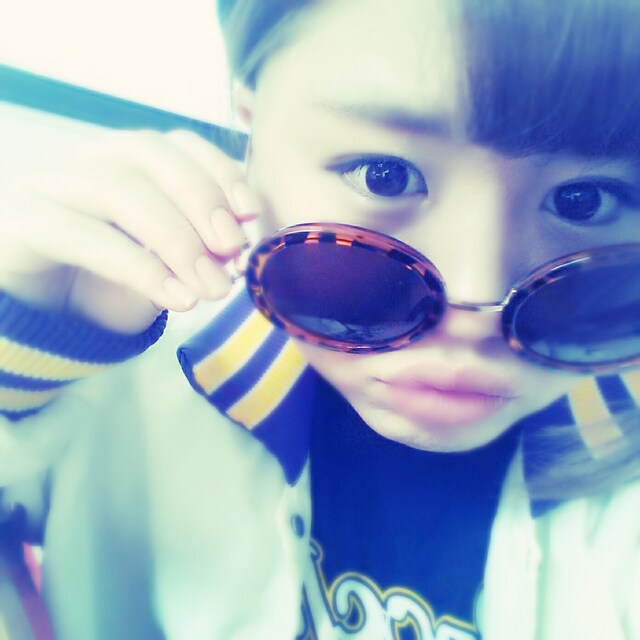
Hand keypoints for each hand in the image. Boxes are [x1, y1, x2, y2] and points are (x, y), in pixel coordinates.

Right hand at [0, 129, 260, 332]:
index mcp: (119, 161)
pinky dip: (139, 267)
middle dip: (201, 200)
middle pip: (148, 153)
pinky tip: (177, 298)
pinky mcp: (19, 223)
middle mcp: (81, 162)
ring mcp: (45, 186)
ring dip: (177, 238)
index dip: (218, 171)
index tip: (250, 214)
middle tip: (233, 251)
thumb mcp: (159, 267)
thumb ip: (193, 247)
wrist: (38, 325)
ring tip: (212, 287)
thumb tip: (236, 242)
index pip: (175, 143)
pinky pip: (84, 236)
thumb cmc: (102, 290)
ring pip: (118, 188)